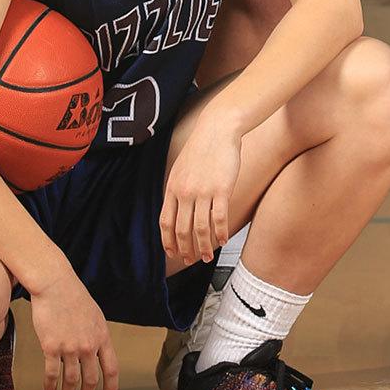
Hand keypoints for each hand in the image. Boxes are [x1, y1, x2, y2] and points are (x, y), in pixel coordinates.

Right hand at [30, 268, 118, 389]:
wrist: (56, 286)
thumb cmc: (74, 298)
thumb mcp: (96, 316)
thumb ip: (97, 335)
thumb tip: (97, 351)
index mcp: (102, 337)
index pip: (111, 368)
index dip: (111, 386)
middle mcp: (88, 345)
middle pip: (91, 379)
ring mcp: (70, 347)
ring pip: (71, 380)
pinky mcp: (52, 347)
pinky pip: (52, 374)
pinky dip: (51, 386)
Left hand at [160, 124, 241, 266]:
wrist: (218, 129)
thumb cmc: (201, 148)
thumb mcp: (180, 169)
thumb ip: (177, 190)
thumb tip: (176, 211)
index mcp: (173, 188)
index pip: (166, 222)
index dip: (168, 241)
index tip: (172, 253)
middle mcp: (185, 192)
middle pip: (182, 229)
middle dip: (185, 249)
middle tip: (190, 260)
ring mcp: (203, 191)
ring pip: (200, 228)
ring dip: (204, 247)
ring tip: (208, 256)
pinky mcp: (222, 189)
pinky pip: (219, 218)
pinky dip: (221, 233)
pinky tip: (223, 240)